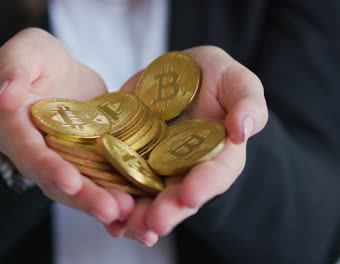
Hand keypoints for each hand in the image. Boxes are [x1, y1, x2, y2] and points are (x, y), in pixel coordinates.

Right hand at [0, 28, 133, 223]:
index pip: (31, 154)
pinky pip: (103, 180)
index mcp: (17, 131)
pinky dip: (120, 195)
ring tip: (132, 214)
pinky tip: (141, 210)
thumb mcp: (23, 54)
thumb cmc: (34, 61)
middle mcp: (40, 155)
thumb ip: (13, 71)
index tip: (71, 182)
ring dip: (106, 203)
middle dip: (86, 198)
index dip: (49, 169)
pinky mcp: (90, 160)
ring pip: (84, 188)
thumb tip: (5, 97)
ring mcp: (67, 161)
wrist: (56, 75)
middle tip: (112, 211)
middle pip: (60, 183)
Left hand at [105, 46, 267, 245]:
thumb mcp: (235, 79)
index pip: (215, 173)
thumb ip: (247, 101)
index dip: (204, 185)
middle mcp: (186, 168)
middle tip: (153, 224)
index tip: (190, 196)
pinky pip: (118, 180)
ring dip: (137, 215)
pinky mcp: (128, 157)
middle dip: (166, 211)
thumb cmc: (214, 76)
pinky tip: (104, 215)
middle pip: (177, 195)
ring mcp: (155, 166)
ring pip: (147, 197)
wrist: (177, 72)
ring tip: (125, 227)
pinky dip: (111, 198)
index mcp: (218, 154)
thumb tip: (243, 131)